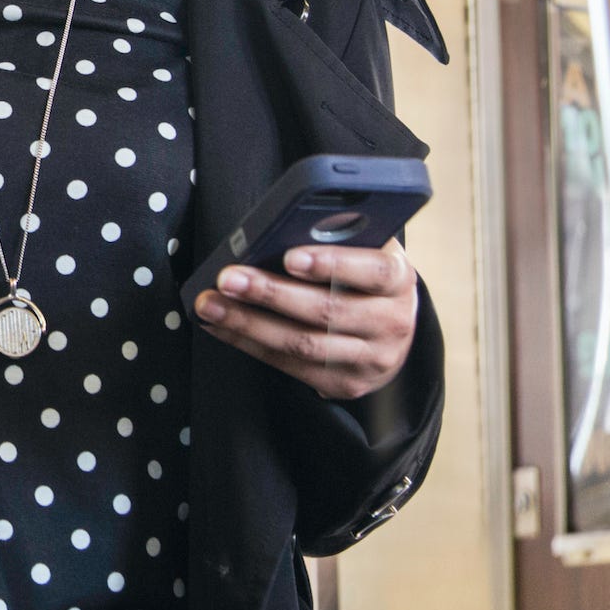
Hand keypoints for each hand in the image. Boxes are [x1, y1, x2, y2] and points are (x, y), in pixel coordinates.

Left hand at [192, 240, 417, 401]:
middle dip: (270, 293)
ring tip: (211, 305)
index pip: (373, 271)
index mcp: (398, 279)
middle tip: (228, 278)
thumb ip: (337, 236)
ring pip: (304, 344)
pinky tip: (221, 327)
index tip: (290, 257)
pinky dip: (249, 344)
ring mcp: (370, 359)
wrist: (390, 328)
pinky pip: (291, 366)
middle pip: (327, 311)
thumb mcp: (365, 248)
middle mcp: (391, 322)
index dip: (332, 264)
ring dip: (249, 324)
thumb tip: (281, 226)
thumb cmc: (363, 274)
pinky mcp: (345, 383)